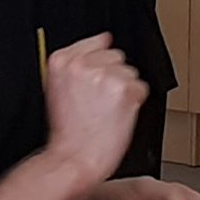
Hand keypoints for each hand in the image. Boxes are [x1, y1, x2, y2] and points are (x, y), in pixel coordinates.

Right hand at [42, 33, 146, 185]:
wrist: (73, 160)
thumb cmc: (67, 132)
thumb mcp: (57, 88)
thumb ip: (77, 62)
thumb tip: (104, 39)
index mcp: (61, 60)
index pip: (96, 42)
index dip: (99, 65)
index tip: (95, 83)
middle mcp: (83, 63)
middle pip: (116, 56)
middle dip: (113, 77)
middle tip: (98, 104)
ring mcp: (105, 75)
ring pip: (130, 73)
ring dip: (124, 91)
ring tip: (105, 112)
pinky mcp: (125, 90)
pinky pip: (141, 89)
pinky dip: (135, 103)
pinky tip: (117, 117)